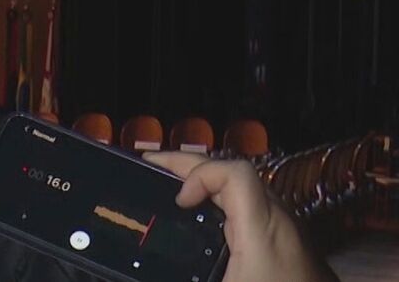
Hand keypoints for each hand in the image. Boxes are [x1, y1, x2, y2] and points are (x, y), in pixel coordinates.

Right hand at [143, 152, 337, 281]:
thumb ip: (187, 277)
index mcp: (263, 229)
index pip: (234, 172)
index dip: (199, 174)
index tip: (178, 202)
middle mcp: (277, 220)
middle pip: (234, 172)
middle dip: (189, 165)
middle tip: (150, 165)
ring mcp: (284, 231)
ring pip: (242, 188)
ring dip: (205, 181)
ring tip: (170, 185)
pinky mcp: (286, 244)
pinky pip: (249, 207)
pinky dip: (219, 201)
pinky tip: (201, 216)